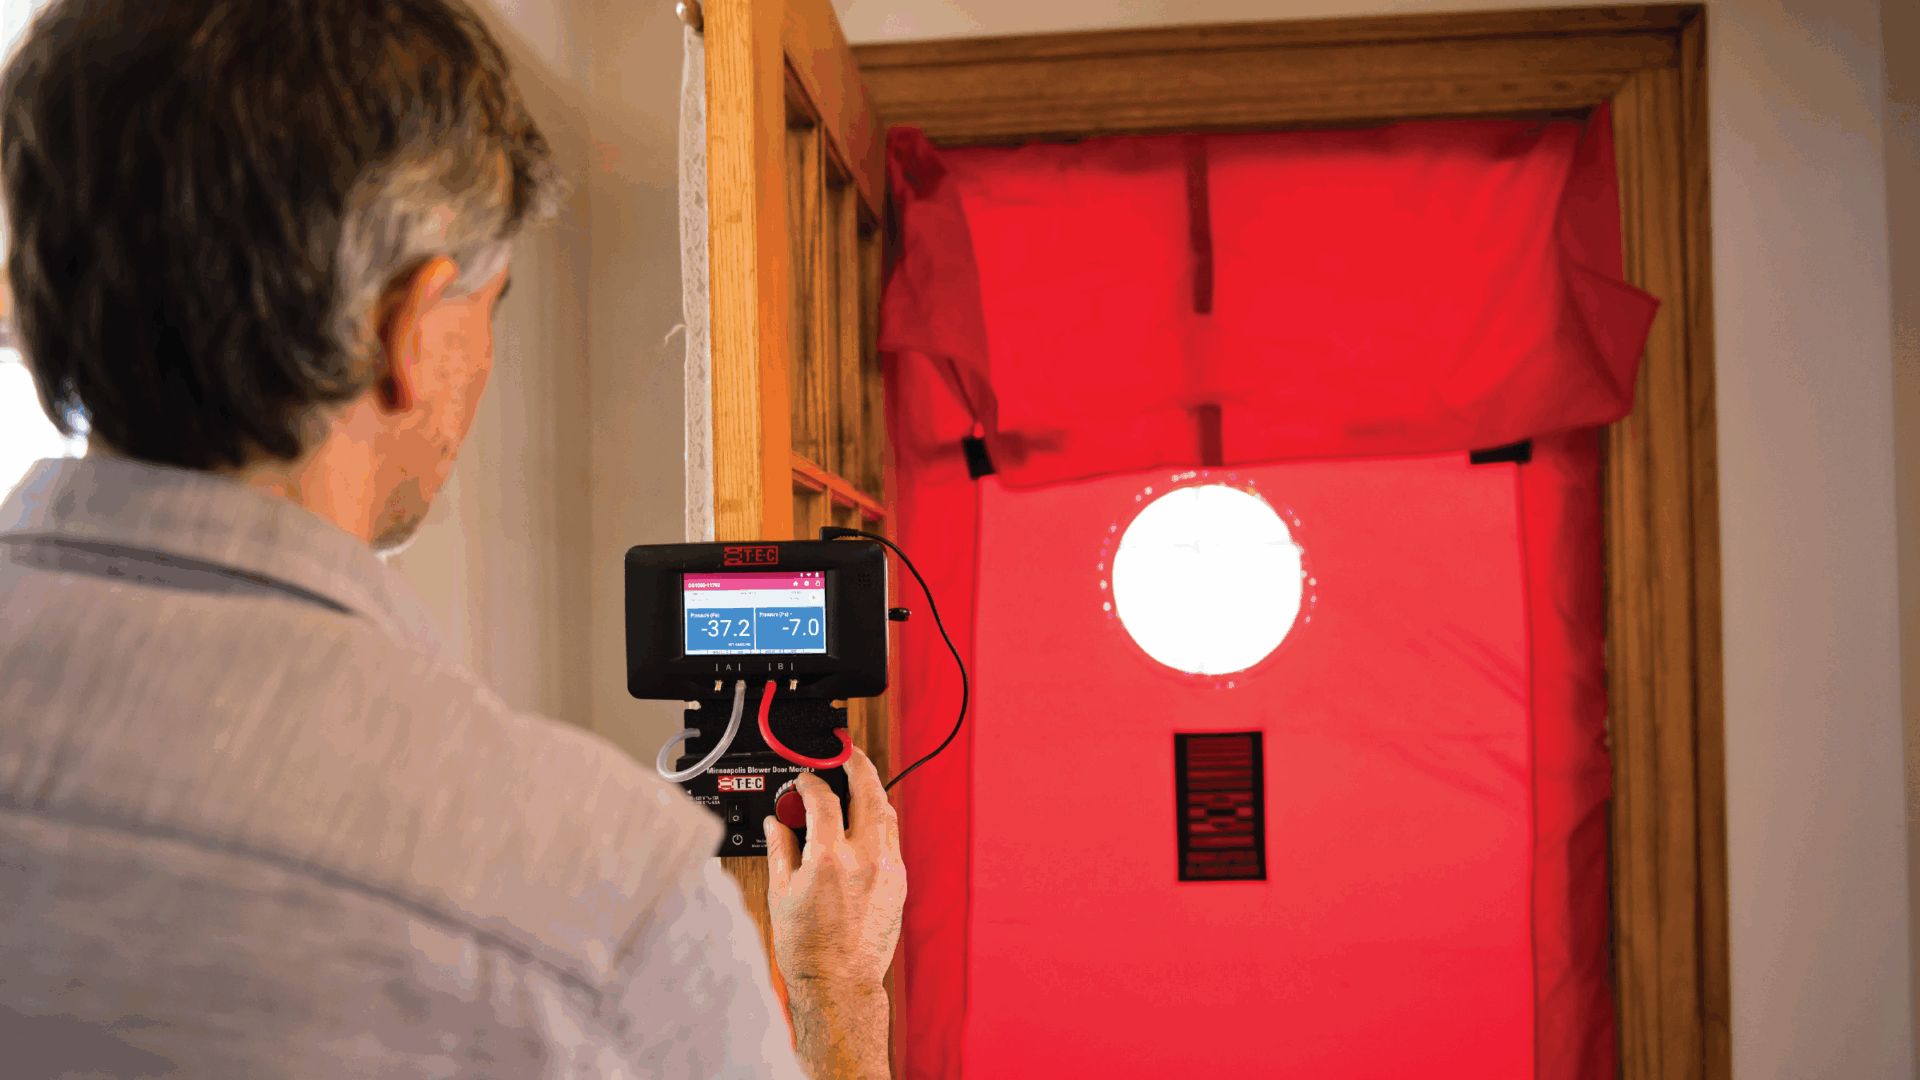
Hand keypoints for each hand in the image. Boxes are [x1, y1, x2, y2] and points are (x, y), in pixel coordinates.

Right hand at [765, 747, 905, 989]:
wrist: (839, 983)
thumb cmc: (807, 947)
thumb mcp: (780, 893)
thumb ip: (780, 848)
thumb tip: (777, 822)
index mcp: (830, 858)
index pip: (823, 799)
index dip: (810, 783)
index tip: (803, 782)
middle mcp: (865, 858)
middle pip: (869, 791)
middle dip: (858, 764)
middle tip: (847, 752)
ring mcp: (888, 869)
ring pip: (887, 812)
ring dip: (872, 791)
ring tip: (857, 782)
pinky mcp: (900, 882)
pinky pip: (892, 838)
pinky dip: (879, 822)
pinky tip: (865, 823)